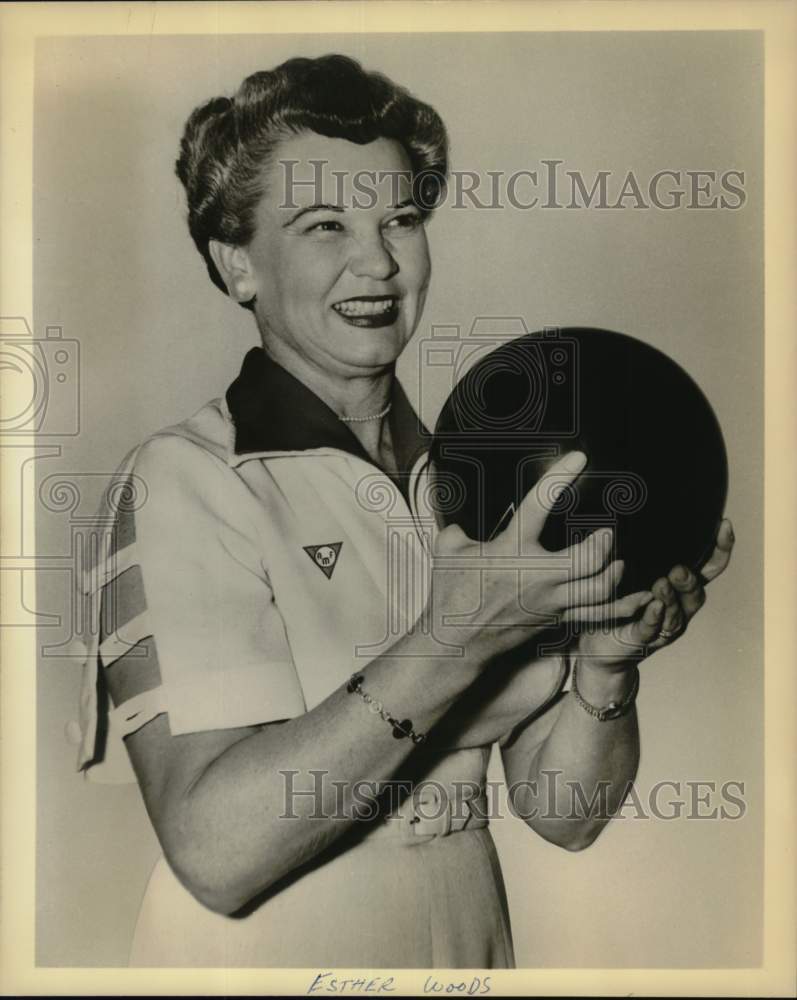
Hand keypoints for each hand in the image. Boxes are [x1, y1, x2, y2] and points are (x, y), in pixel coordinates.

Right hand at [428, 451, 652, 660]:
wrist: (456, 641)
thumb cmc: (450, 592)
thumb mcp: (448, 548)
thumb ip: (459, 525)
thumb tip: (459, 510)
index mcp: (511, 550)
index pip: (538, 507)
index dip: (559, 478)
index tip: (578, 458)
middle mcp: (537, 576)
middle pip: (590, 560)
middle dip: (605, 542)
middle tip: (608, 531)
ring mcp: (551, 601)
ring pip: (601, 589)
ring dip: (616, 570)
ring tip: (617, 559)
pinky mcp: (556, 620)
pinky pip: (598, 615)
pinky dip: (623, 606)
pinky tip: (640, 598)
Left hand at [577, 518, 734, 668]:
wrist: (597, 642)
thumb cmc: (615, 599)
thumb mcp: (625, 569)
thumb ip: (631, 547)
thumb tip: (621, 517)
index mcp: (680, 586)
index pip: (708, 566)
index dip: (720, 548)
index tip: (724, 525)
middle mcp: (679, 606)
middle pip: (696, 593)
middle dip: (690, 580)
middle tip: (678, 569)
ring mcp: (663, 625)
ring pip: (677, 613)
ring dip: (671, 598)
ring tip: (660, 585)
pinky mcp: (643, 639)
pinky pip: (652, 629)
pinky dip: (654, 617)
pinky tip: (653, 607)